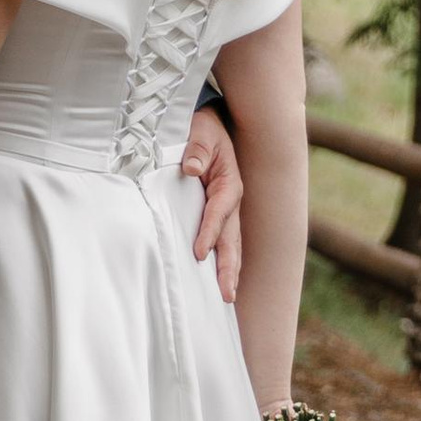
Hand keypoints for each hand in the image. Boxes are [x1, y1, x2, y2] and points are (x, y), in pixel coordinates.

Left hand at [181, 103, 243, 302]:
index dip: (209, 233)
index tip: (198, 253)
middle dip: (229, 267)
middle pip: (231, 238)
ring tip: (227, 297)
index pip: (218, 212)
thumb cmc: (202, 127)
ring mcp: (227, 209)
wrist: (210, 122)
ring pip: (230, 244)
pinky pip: (222, 240)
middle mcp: (231, 200)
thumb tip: (189, 169)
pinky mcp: (218, 214)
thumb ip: (196, 148)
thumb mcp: (200, 130)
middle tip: (226, 294)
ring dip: (229, 270)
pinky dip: (222, 261)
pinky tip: (217, 282)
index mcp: (228, 182)